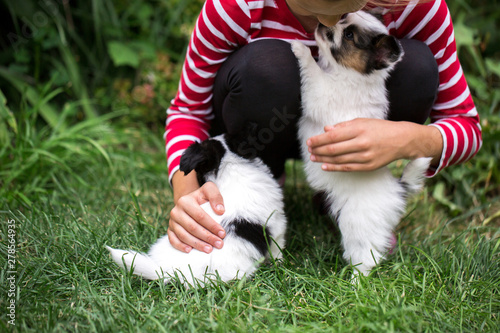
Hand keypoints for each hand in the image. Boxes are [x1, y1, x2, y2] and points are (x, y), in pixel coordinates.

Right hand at [168, 173, 225, 253]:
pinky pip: (173, 240)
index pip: (200, 216)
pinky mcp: (170, 229)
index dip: (212, 226)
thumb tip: (220, 211)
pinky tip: (190, 250)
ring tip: (209, 249)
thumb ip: (216, 197)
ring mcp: (172, 221)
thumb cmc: (202, 197)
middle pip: (192, 227)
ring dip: (197, 244)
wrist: (190, 201)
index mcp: (185, 201)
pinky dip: (180, 246)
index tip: (222, 233)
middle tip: (219, 244)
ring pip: (183, 235)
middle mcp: (176, 211)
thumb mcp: (210, 190)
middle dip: (207, 237)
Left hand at [306, 118, 442, 170]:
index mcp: (360, 129)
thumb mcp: (363, 122)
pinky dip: (334, 167)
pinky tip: (325, 166)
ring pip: (339, 159)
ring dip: (324, 159)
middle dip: (319, 150)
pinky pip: (348, 168)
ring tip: (313, 158)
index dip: (319, 140)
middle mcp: (362, 143)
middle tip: (309, 150)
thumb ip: (344, 126)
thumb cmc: (380, 128)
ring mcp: (366, 156)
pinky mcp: (369, 166)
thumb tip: (326, 130)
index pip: (333, 136)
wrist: (402, 140)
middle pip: (334, 149)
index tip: (309, 142)